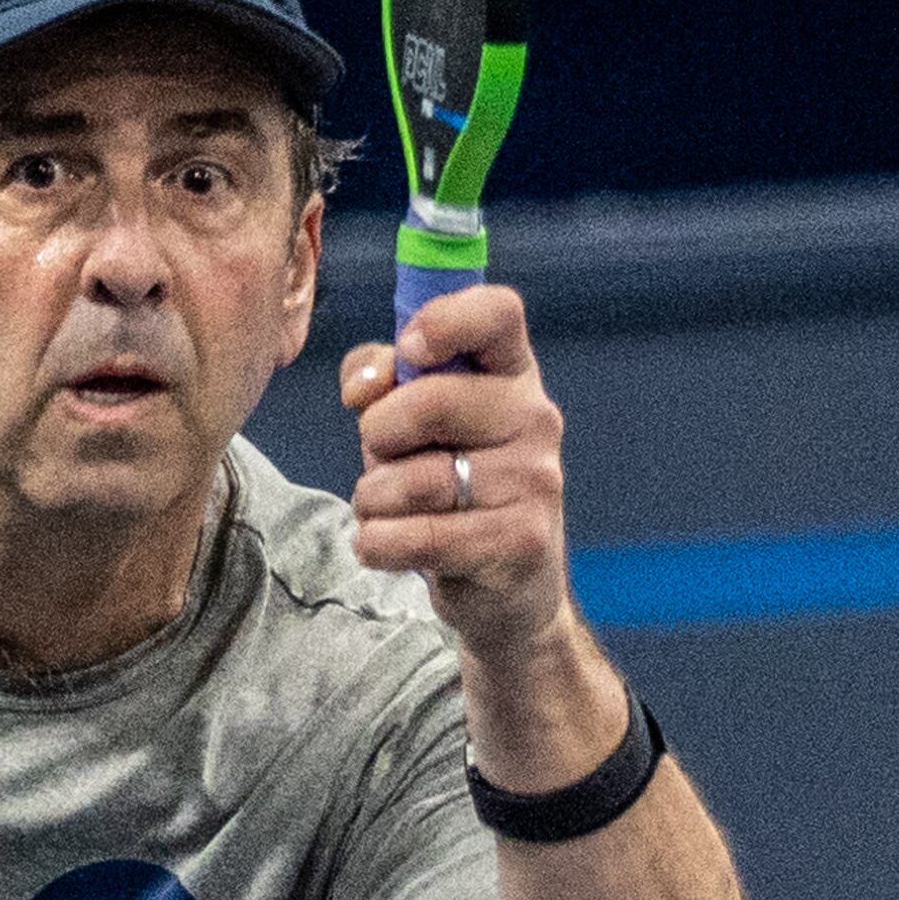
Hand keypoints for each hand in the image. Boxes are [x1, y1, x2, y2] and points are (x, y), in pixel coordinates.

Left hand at [338, 284, 572, 662]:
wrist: (506, 587)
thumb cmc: (448, 485)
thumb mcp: (411, 422)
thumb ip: (383, 379)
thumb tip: (362, 385)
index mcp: (511, 373)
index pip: (497, 312)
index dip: (444, 320)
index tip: (408, 350)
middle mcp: (536, 418)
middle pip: (431, 401)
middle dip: (378, 434)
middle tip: (382, 457)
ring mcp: (534, 481)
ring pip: (413, 479)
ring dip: (373, 499)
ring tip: (389, 510)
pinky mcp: (519, 542)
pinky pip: (416, 536)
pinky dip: (378, 543)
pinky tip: (384, 544)